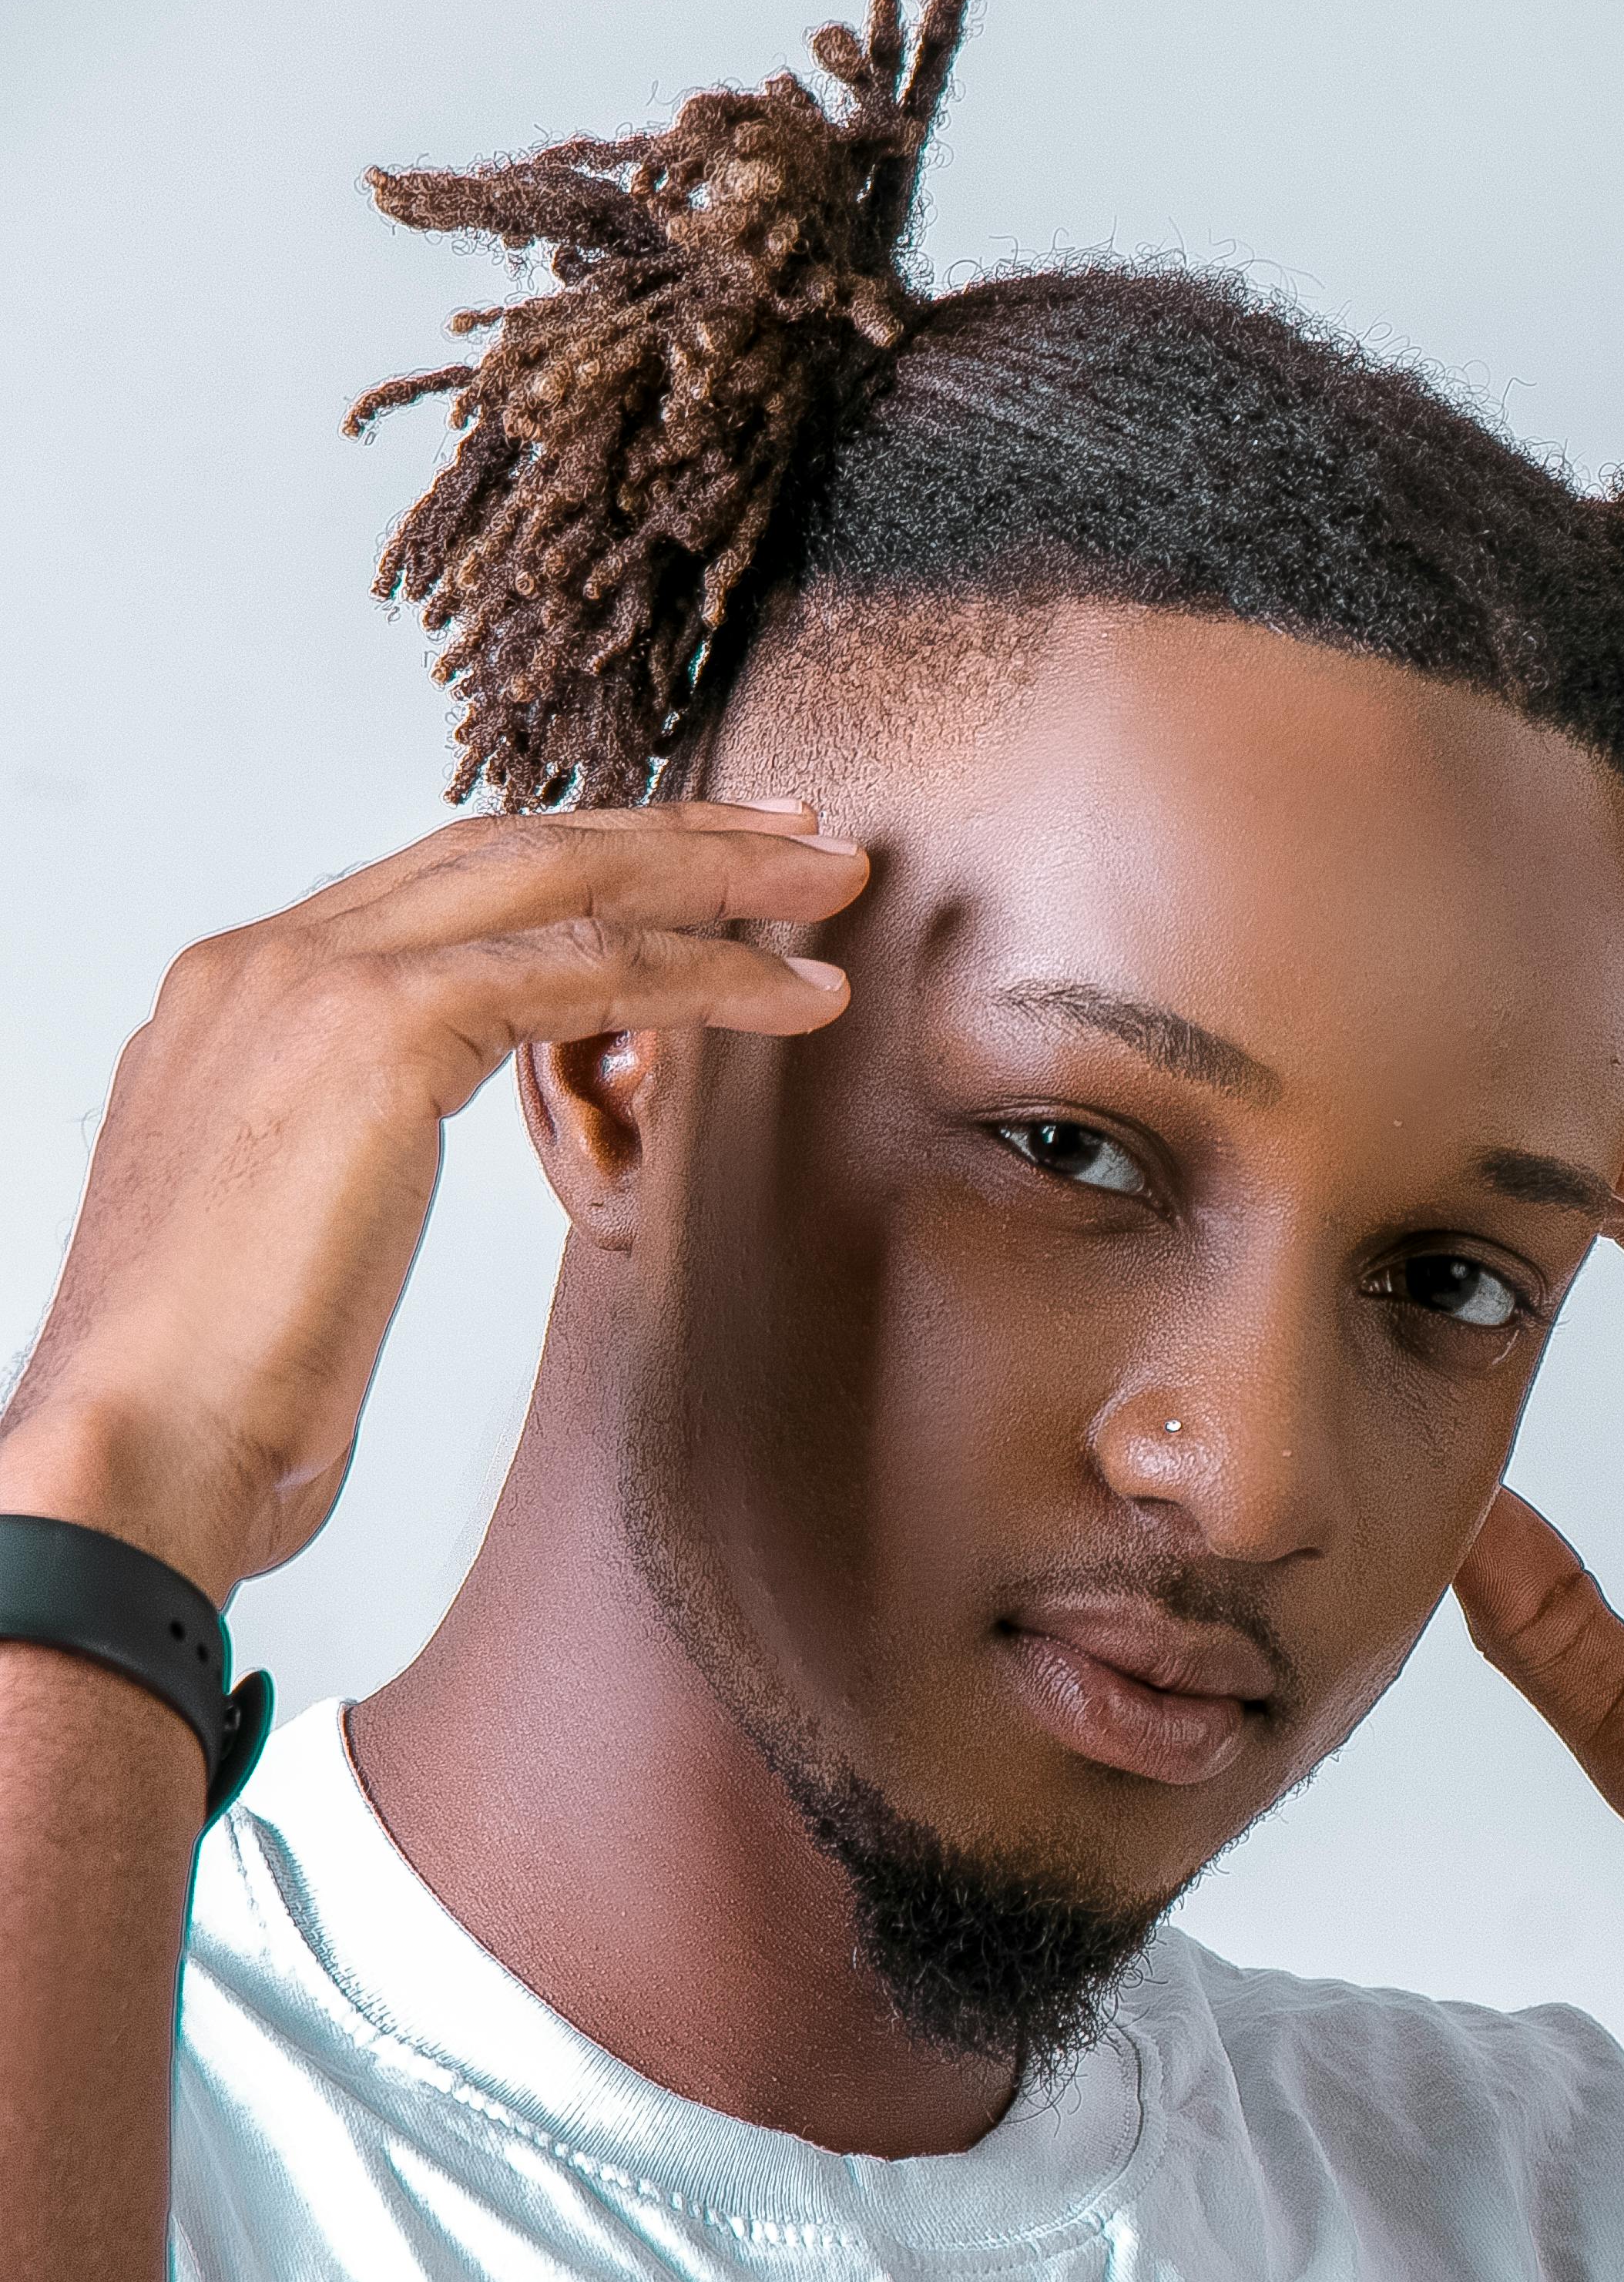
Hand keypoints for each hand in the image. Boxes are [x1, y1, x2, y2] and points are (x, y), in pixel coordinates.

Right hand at [0, 805, 867, 1598]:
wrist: (133, 1449)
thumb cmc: (217, 1386)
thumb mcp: (285, 1225)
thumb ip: (349, 1142)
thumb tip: (406, 1141)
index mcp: (239, 992)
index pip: (444, 881)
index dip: (583, 859)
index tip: (692, 862)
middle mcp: (268, 958)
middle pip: (510, 845)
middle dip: (669, 833)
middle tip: (795, 834)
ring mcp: (313, 979)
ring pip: (559, 879)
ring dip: (715, 878)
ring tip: (831, 885)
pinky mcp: (375, 1032)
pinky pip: (584, 969)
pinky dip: (708, 972)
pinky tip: (795, 993)